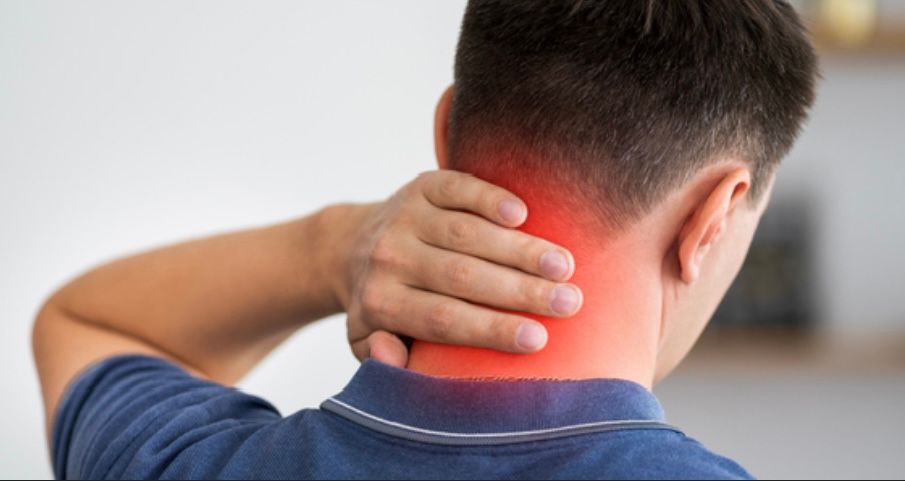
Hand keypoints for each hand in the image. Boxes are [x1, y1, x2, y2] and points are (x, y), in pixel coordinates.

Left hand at [328, 171, 583, 367]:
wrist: (351, 245)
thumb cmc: (383, 306)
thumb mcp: (368, 343)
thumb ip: (384, 360)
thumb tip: (393, 351)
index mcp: (381, 304)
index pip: (443, 319)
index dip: (492, 329)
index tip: (539, 339)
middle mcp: (390, 258)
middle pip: (461, 275)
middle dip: (520, 290)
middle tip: (570, 302)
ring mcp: (404, 217)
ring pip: (466, 233)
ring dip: (519, 248)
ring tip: (565, 265)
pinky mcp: (421, 187)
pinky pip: (456, 188)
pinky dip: (489, 198)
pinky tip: (523, 214)